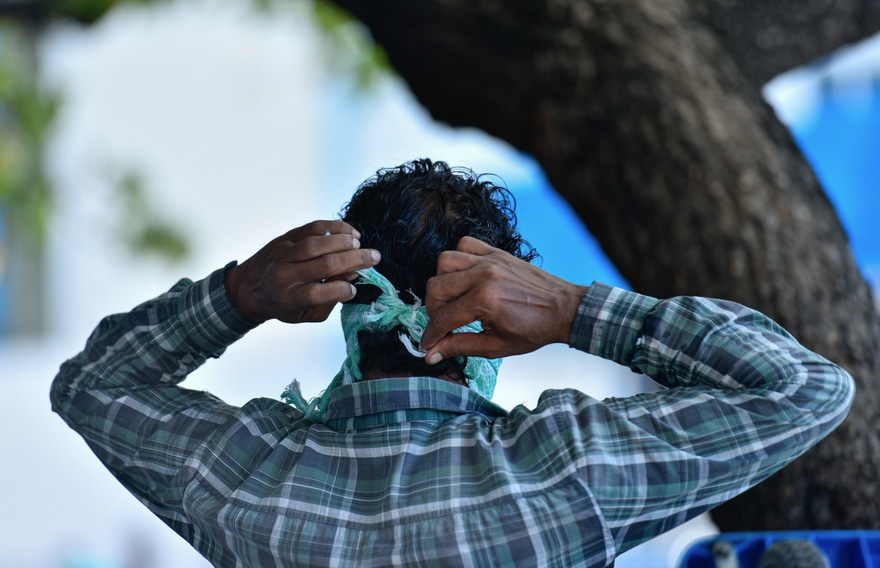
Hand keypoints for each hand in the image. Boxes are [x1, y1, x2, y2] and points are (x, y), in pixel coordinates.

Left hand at [224, 220, 379, 323]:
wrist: (248, 287)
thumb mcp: (303, 314)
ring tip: (360, 243)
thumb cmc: (282, 304)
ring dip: (343, 241)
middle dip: (354, 260)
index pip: (318, 293)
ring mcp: (284, 253)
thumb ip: (328, 301)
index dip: (341, 290)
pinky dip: (333, 227)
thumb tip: (351, 278)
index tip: (353, 289)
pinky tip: (349, 231)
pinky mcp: (285, 238)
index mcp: (289, 299)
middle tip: (374, 257)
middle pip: (324, 264)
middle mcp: (285, 275)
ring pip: (317, 243)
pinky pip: (311, 227)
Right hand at [420, 237, 587, 363]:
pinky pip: (465, 244)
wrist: (565, 309)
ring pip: (444, 262)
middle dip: (433, 310)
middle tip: (442, 324)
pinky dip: (458, 258)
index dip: (431, 335)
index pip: (443, 318)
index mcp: (484, 301)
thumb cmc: (535, 330)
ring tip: (452, 299)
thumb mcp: (496, 346)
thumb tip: (431, 355)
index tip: (428, 345)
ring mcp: (490, 260)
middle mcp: (484, 276)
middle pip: (435, 287)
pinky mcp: (497, 252)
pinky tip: (465, 277)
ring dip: (441, 282)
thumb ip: (460, 346)